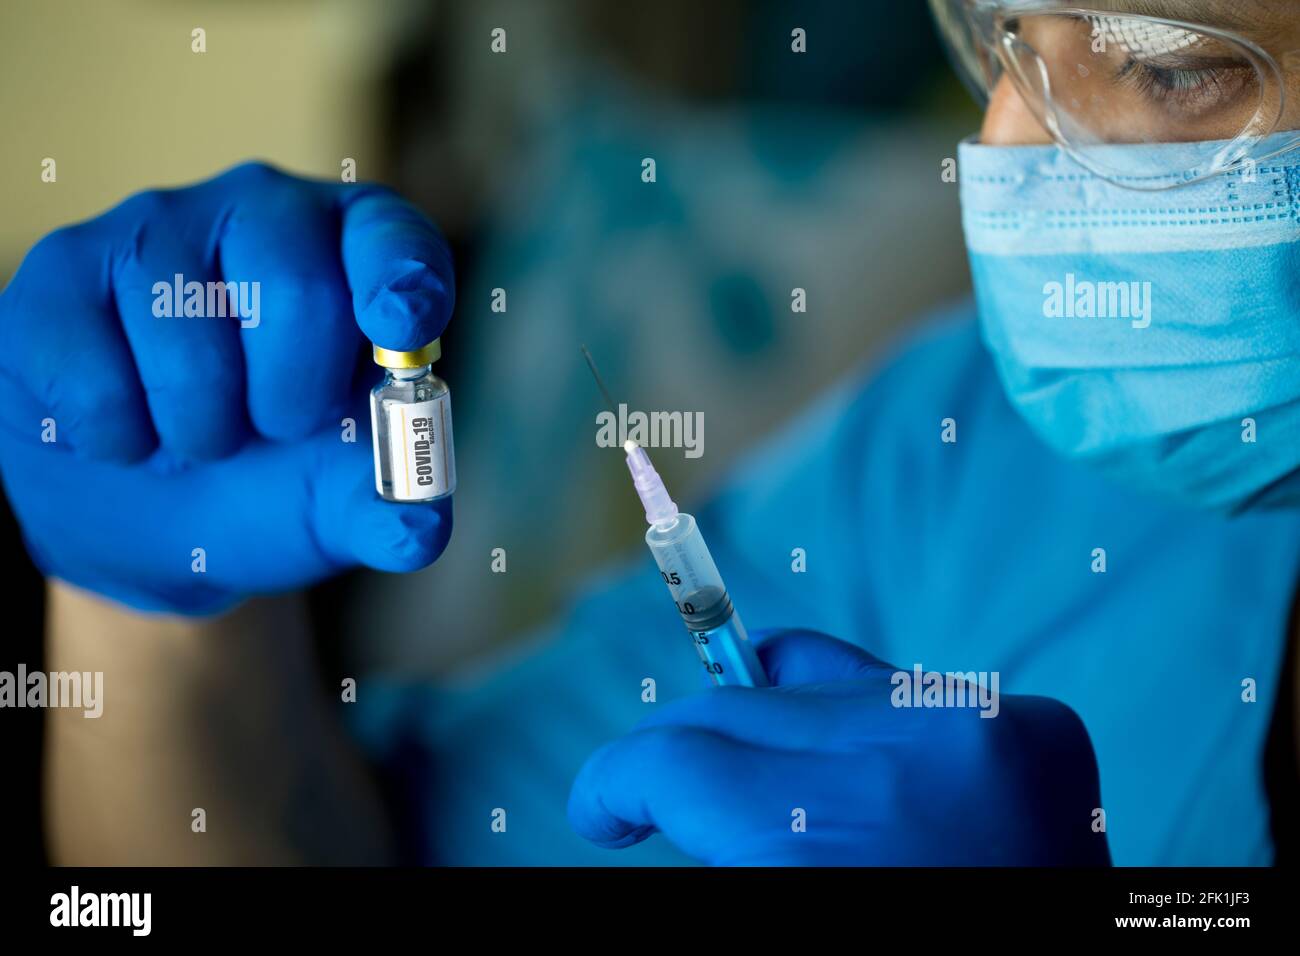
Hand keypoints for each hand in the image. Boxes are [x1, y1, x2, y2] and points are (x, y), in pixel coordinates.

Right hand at [0, 162, 455, 613]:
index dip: (402, 279)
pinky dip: (118, 436)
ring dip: (201, 429)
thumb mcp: (340, 502)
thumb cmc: (275, 477)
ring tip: (199, 433)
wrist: (157, 511)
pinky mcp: (62, 268)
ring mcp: (157, 226)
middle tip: (275, 429)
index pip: (392, 236)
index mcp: (356, 251)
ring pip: (186, 337)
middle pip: (297, 288)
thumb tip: (418, 533)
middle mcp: (264, 209)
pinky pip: (93, 370)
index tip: (400, 329)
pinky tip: (129, 428)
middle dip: (291, 398)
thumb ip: (387, 508)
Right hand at [569, 630, 1109, 864]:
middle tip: (667, 801)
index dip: (617, 783)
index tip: (609, 810)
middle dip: (687, 756)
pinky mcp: (1036, 726)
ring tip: (782, 801)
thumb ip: (725, 838)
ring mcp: (980, 730)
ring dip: (777, 736)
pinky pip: (896, 691)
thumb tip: (659, 778)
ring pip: (810, 682)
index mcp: (820, 841)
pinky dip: (861, 732)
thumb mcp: (783, 904)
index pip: (673, 758)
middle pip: (734, 707)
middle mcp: (904, 758)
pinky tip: (860, 781)